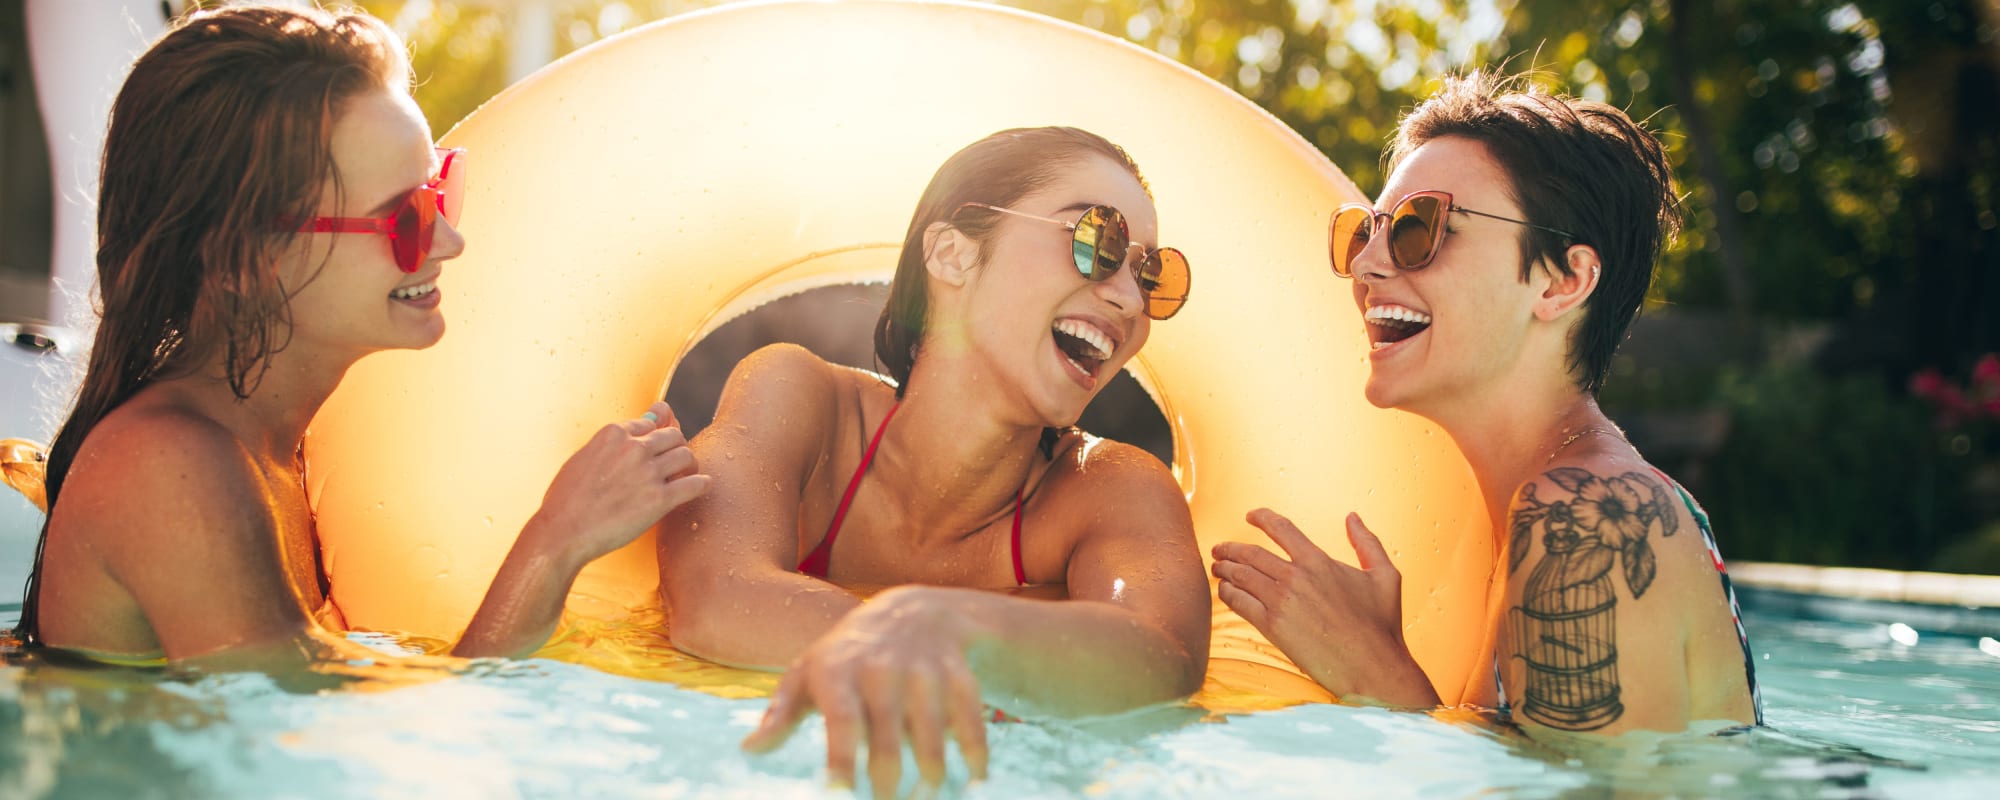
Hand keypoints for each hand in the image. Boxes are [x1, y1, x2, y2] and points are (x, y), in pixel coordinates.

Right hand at [529, 401, 709, 568]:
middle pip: (673, 436)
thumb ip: (609, 443)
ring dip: (690, 465)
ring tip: (687, 475)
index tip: (656, 449)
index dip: (655, 437)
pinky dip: (702, 484)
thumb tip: (637, 426)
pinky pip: (695, 484)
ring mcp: (648, 472)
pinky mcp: (660, 500)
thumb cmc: (566, 499)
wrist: (562, 531)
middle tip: (674, 463)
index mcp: (613, 433)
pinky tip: (702, 486)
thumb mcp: (582, 457)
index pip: (649, 424)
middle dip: (675, 448)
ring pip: (687, 455)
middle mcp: (634, 447)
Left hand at [741, 586, 989, 797]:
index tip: (839, 793)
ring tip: (925, 796)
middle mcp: (882, 667)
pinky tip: (972, 778)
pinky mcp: (957, 674)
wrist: (911, 613)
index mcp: (838, 669)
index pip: (841, 720)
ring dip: (932, 774)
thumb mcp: (809, 673)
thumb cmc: (847, 657)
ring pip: (932, 733)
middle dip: (888, 779)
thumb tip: (748, 750)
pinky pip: (970, 719)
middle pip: (888, 736)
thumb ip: (781, 713)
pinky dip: (974, 752)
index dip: (842, 759)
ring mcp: (923, 669)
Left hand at [1210, 509, 1437, 705]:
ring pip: (1241, 575)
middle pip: (1251, 553)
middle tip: (1219, 549)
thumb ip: (1368, 543)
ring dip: (1225, 569)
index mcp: (1319, 561)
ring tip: (1217, 568)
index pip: (1281, 528)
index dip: (1261, 518)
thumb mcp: (1385, 575)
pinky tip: (1224, 592)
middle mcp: (1296, 576)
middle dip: (1230, 548)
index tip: (1250, 516)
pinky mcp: (1272, 627)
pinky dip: (1227, 594)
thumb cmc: (1382, 624)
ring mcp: (1282, 601)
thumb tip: (1353, 517)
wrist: (1372, 666)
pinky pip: (1239, 603)